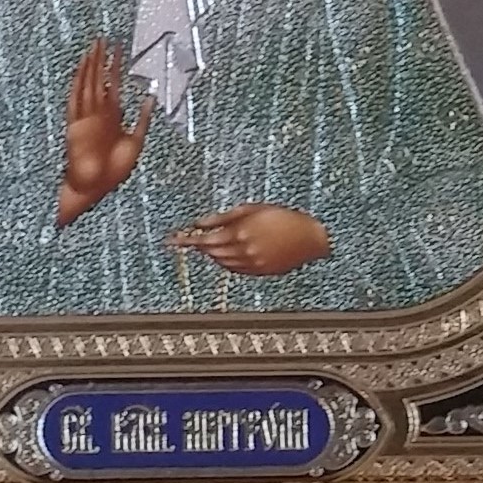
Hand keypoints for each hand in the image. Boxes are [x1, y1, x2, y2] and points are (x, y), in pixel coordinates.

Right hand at [58, 39, 147, 226]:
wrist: (94, 188)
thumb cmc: (112, 172)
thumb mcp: (136, 142)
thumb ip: (143, 120)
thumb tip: (151, 99)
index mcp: (112, 117)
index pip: (113, 84)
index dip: (115, 66)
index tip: (118, 49)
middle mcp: (98, 113)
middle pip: (99, 79)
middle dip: (101, 59)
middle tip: (103, 38)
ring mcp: (86, 116)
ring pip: (87, 84)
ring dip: (90, 65)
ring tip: (93, 46)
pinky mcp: (75, 123)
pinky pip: (76, 97)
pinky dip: (78, 81)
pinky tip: (82, 66)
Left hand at [171, 204, 330, 276]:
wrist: (311, 238)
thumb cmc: (284, 217)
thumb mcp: (252, 209)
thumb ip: (223, 217)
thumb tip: (199, 222)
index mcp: (240, 234)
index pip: (203, 239)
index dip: (185, 240)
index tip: (170, 241)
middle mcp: (243, 252)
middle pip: (209, 252)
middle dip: (197, 245)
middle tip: (185, 239)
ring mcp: (250, 265)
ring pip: (220, 262)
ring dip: (211, 252)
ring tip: (208, 242)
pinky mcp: (258, 272)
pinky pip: (233, 269)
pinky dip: (225, 261)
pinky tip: (227, 251)